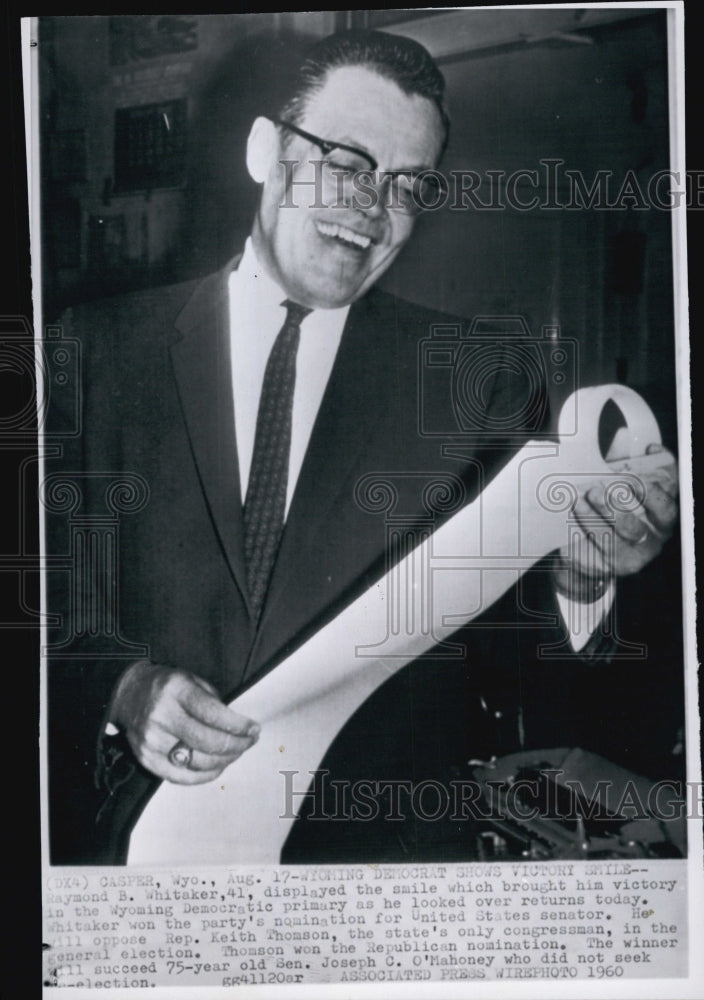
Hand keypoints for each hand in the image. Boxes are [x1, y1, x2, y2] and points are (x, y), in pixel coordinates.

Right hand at [109, 661, 259, 784]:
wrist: (128, 694)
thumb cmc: (166, 687)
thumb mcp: (191, 680)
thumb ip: (213, 701)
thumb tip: (239, 727)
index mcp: (176, 691)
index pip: (214, 714)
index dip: (239, 726)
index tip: (254, 729)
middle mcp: (162, 716)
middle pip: (208, 741)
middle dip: (236, 745)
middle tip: (249, 742)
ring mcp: (152, 741)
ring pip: (198, 762)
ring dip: (224, 761)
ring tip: (236, 753)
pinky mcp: (147, 759)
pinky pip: (181, 776)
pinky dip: (205, 775)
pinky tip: (218, 767)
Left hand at [553, 444, 677, 600]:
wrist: (588, 543)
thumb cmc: (611, 506)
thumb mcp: (623, 481)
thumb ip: (633, 462)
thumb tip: (640, 443)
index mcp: (661, 519)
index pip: (666, 509)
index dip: (651, 494)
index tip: (632, 479)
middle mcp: (650, 541)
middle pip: (636, 528)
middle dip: (614, 509)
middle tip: (595, 490)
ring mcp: (630, 558)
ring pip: (613, 543)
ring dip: (594, 520)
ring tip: (578, 502)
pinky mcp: (607, 569)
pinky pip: (593, 555)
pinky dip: (580, 537)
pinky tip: (571, 520)